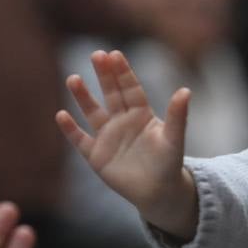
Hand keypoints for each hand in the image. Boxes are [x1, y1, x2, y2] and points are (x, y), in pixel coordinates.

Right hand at [55, 49, 198, 240]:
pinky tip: (61, 115)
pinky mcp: (96, 156)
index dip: (123, 72)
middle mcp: (122, 121)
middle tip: (96, 54)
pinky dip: (70, 129)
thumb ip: (177, 117)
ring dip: (83, 97)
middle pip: (111, 94)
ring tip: (74, 78)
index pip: (130, 88)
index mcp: (141, 115)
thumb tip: (186, 91)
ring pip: (92, 112)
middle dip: (104, 75)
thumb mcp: (174, 139)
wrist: (158, 193)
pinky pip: (80, 140)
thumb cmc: (169, 164)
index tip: (114, 54)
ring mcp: (107, 137)